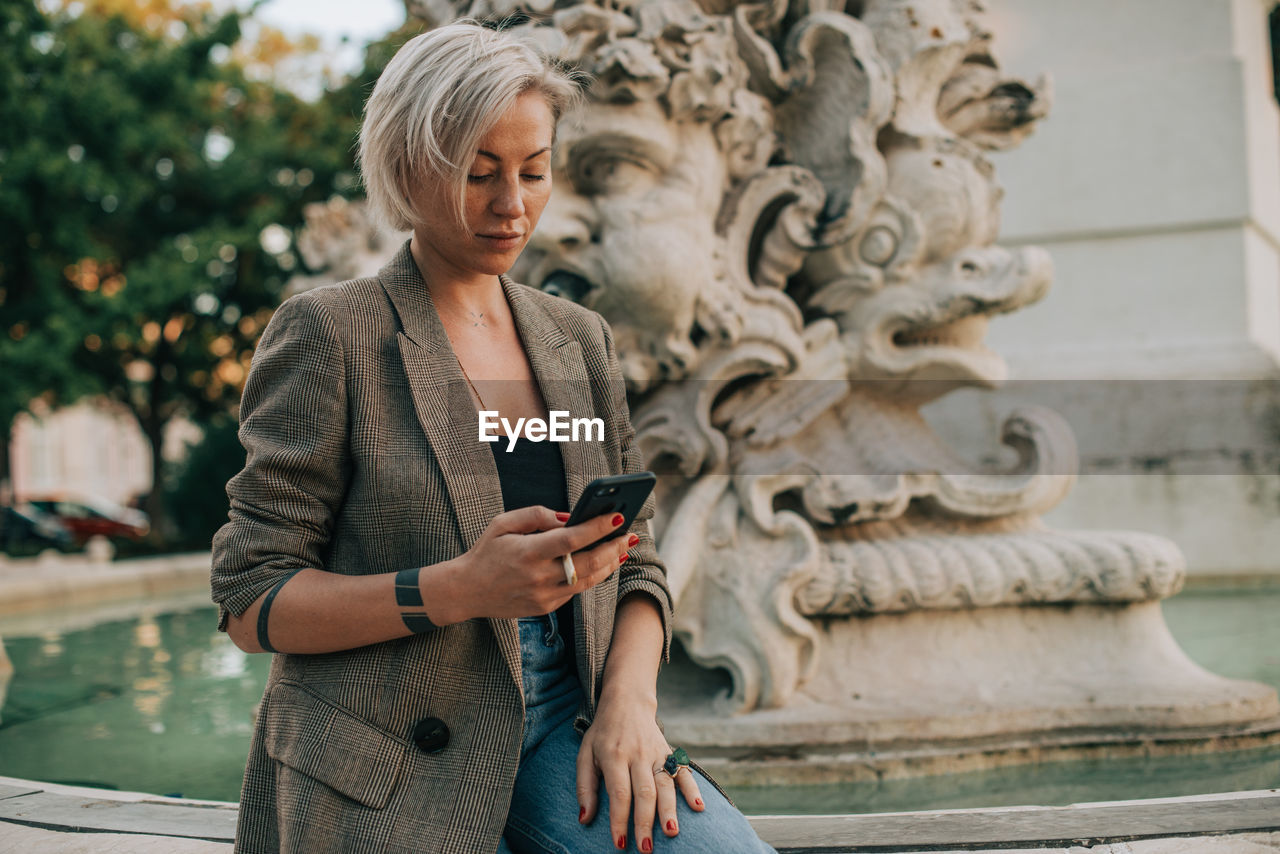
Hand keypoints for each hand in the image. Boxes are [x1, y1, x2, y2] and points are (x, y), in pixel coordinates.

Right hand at [442, 506, 636, 622]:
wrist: (466, 591)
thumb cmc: (487, 551)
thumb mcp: (503, 523)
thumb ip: (537, 515)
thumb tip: (570, 517)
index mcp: (527, 552)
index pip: (570, 540)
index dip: (596, 528)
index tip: (616, 517)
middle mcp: (538, 577)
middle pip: (587, 564)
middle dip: (612, 548)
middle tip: (629, 535)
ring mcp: (543, 596)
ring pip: (587, 581)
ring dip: (608, 564)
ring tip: (622, 549)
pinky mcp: (545, 608)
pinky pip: (575, 591)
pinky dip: (591, 576)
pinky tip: (602, 563)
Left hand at [577, 697, 703, 851]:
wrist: (627, 701)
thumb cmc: (603, 734)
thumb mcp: (585, 754)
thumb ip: (585, 787)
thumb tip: (584, 819)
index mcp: (614, 756)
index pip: (619, 793)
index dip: (620, 820)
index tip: (620, 843)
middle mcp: (637, 754)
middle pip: (644, 792)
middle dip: (645, 822)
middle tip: (645, 848)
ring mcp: (656, 752)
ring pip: (665, 783)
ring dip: (670, 809)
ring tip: (671, 832)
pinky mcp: (670, 751)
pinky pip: (683, 771)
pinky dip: (692, 789)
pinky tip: (698, 807)